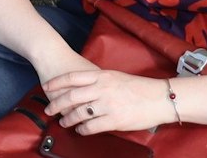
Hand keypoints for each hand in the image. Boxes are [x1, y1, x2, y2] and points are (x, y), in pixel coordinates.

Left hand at [41, 69, 173, 134]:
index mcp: (102, 76)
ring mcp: (108, 104)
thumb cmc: (139, 87)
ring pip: (79, 113)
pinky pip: (92, 126)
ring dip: (68, 119)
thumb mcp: (116, 76)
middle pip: (71, 97)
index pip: (72, 77)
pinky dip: (83, 129)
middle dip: (56, 104)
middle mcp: (102, 88)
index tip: (46, 87)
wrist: (161, 98)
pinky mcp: (115, 120)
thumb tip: (82, 86)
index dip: (57, 82)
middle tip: (49, 110)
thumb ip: (99, 80)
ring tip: (63, 122)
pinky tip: (80, 130)